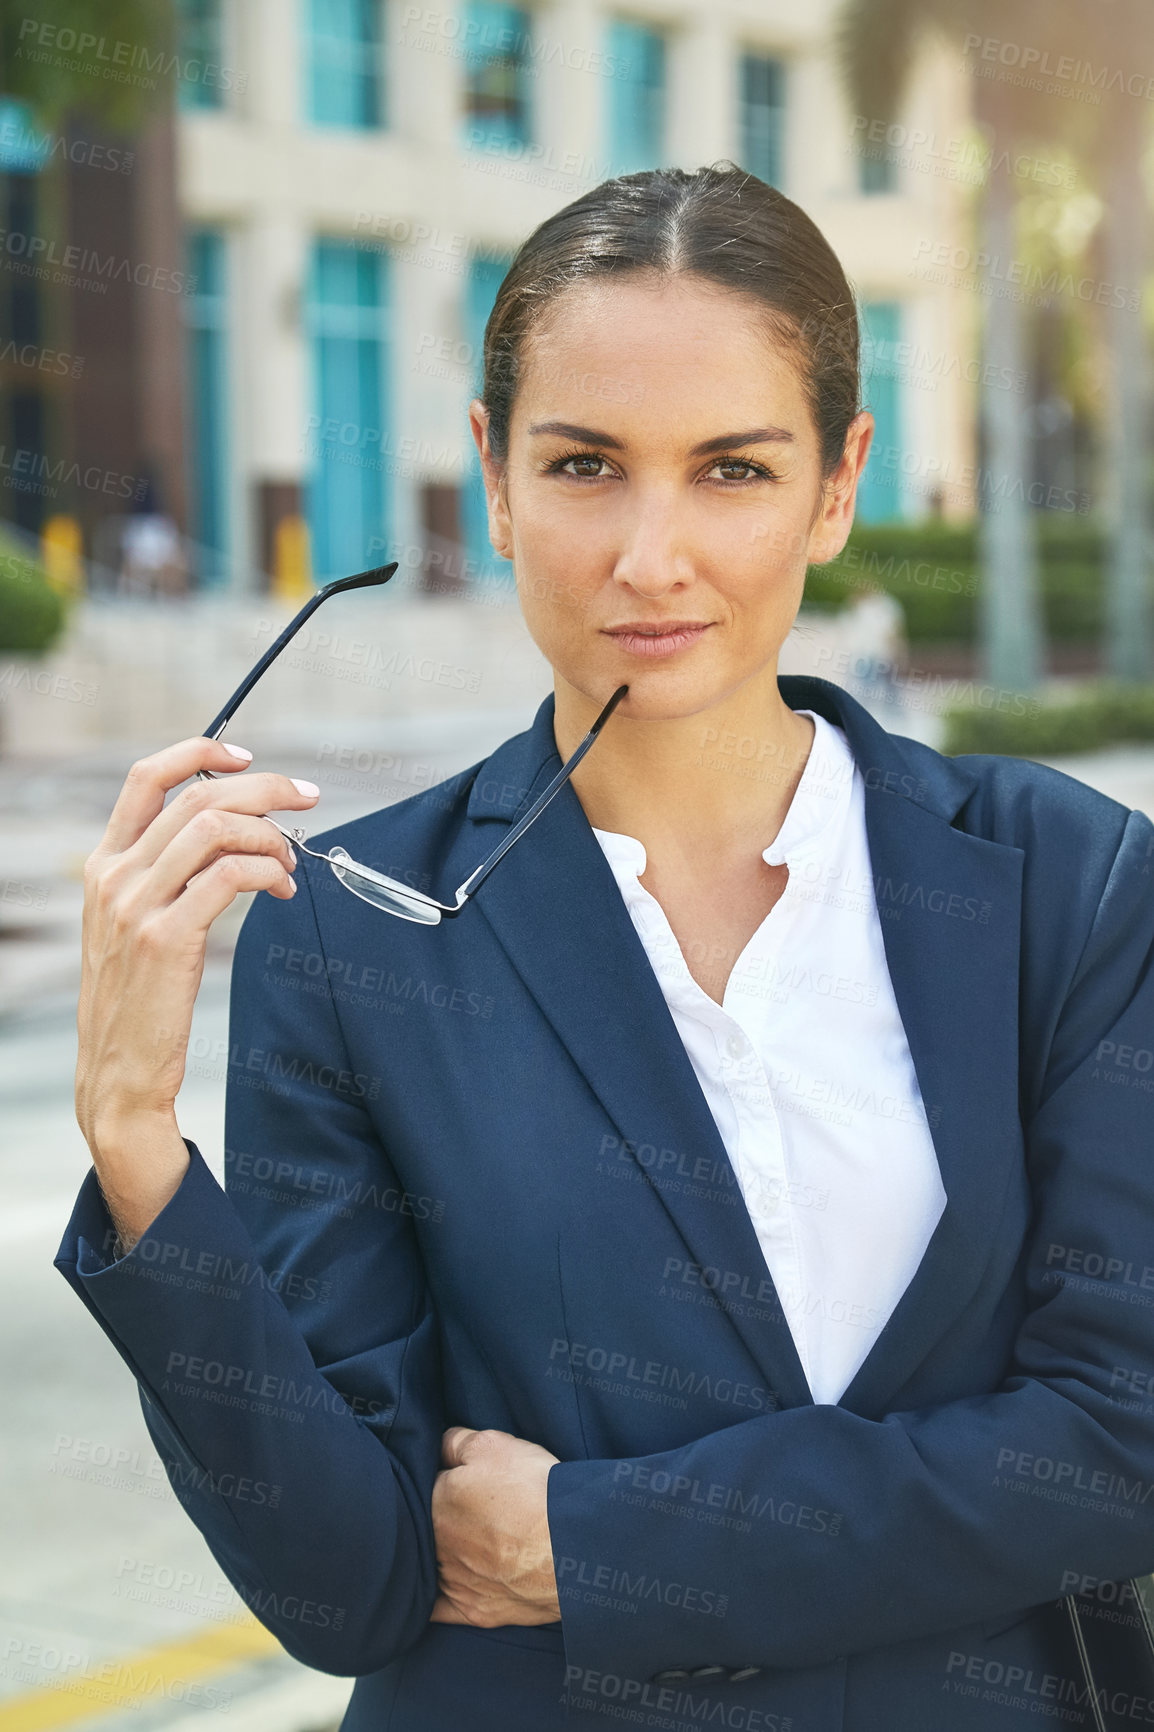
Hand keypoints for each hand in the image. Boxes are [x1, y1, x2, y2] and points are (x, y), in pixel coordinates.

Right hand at [75, 737, 318, 1244]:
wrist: (120, 1074)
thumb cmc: (140, 1002)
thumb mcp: (134, 927)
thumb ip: (165, 878)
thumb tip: (232, 838)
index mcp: (103, 865)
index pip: (145, 778)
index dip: (199, 752)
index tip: (249, 756)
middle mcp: (113, 876)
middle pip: (197, 796)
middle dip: (264, 787)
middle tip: (308, 797)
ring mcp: (136, 906)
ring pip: (215, 828)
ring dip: (270, 834)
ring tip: (293, 862)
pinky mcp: (166, 938)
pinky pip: (230, 875)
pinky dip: (269, 871)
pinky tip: (284, 890)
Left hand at [428, 1427, 561, 1626]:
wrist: (572, 1549)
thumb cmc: (532, 1491)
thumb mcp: (493, 1444)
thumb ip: (454, 1442)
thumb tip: (437, 1447)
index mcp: (435, 1502)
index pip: (430, 1481)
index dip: (450, 1474)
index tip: (469, 1475)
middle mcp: (436, 1545)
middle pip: (431, 1524)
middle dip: (447, 1515)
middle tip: (478, 1508)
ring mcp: (453, 1582)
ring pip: (434, 1564)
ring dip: (444, 1553)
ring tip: (473, 1542)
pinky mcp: (473, 1611)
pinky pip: (439, 1610)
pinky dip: (435, 1601)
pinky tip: (439, 1592)